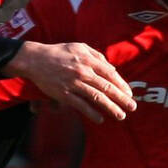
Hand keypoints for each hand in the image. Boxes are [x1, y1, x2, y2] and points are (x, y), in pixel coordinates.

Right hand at [10, 40, 135, 122]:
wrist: (35, 59)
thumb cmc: (59, 52)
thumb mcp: (79, 47)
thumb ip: (97, 56)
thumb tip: (111, 69)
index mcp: (88, 60)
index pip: (110, 74)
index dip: (121, 85)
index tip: (129, 94)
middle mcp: (83, 72)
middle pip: (107, 87)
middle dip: (122, 99)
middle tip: (132, 107)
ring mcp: (73, 84)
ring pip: (96, 98)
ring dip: (110, 108)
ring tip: (121, 116)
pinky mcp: (64, 94)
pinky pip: (80, 105)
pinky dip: (91, 113)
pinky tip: (100, 119)